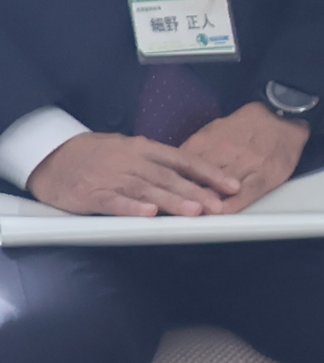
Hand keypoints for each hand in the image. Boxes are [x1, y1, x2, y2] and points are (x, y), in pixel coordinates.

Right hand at [27, 131, 242, 217]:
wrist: (52, 156)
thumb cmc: (96, 155)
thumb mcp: (131, 150)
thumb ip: (160, 162)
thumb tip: (194, 176)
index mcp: (144, 149)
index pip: (184, 160)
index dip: (209, 173)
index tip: (232, 185)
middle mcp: (132, 162)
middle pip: (170, 177)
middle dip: (197, 192)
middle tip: (219, 206)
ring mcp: (112, 177)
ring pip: (147, 189)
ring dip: (172, 201)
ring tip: (194, 212)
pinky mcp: (92, 194)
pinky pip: (114, 201)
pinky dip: (131, 207)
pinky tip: (147, 213)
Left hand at [174, 103, 310, 210]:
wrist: (282, 116)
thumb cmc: (247, 125)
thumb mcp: (214, 129)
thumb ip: (194, 148)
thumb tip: (173, 164)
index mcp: (206, 143)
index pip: (179, 167)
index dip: (166, 182)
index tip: (157, 195)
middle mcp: (223, 154)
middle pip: (195, 181)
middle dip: (180, 197)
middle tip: (166, 211)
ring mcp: (244, 166)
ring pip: (217, 190)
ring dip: (201, 204)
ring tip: (187, 217)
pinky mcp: (263, 177)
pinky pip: (244, 195)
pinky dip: (230, 206)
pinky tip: (218, 214)